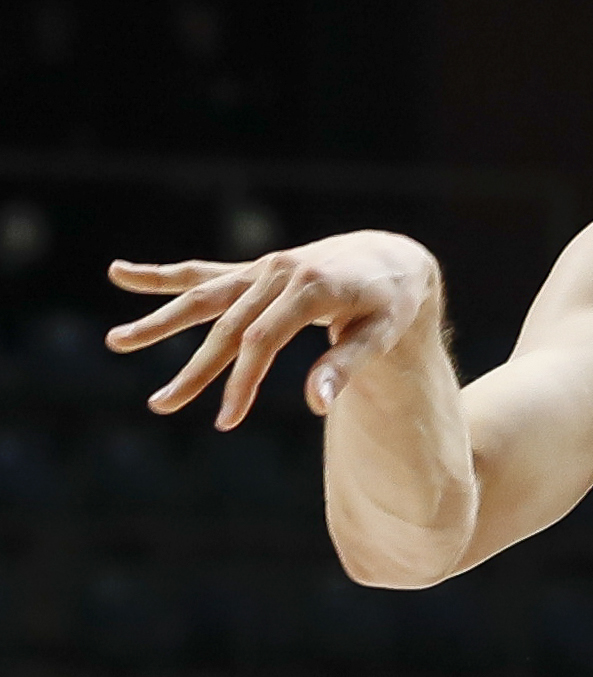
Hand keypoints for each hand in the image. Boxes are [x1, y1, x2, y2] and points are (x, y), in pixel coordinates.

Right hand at [105, 231, 442, 426]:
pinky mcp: (253, 271)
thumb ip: (346, 365)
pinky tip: (120, 273)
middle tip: (161, 405)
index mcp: (313, 288)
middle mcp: (280, 273)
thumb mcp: (382, 333)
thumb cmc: (390, 302)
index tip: (226, 420)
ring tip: (117, 342)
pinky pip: (201, 274)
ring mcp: (263, 270)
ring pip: (203, 298)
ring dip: (160, 321)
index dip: (243, 381)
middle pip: (229, 326)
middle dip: (196, 369)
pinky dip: (161, 277)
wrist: (391, 257)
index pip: (264, 340)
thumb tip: (315, 405)